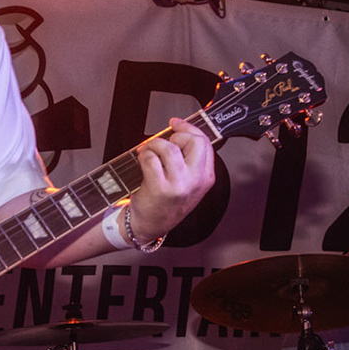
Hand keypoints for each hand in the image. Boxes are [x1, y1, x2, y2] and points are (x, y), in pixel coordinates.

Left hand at [125, 117, 216, 243]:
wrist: (150, 225)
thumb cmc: (166, 202)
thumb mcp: (188, 183)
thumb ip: (189, 159)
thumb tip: (179, 130)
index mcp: (206, 178)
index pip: (205, 142)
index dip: (189, 128)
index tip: (177, 124)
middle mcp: (195, 181)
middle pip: (193, 141)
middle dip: (176, 135)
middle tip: (164, 143)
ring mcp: (178, 185)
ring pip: (169, 148)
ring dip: (155, 145)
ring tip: (149, 151)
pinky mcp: (160, 188)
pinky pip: (150, 158)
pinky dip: (143, 155)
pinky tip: (142, 161)